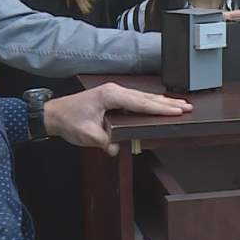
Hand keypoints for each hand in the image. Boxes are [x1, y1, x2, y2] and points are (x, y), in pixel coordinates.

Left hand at [44, 82, 191, 154]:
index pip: (141, 103)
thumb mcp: (87, 135)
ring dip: (161, 102)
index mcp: (111, 96)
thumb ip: (105, 141)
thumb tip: (118, 148)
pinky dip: (150, 103)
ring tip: (179, 105)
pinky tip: (159, 105)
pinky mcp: (112, 98)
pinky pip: (136, 100)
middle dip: (168, 103)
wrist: (53, 114)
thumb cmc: (68, 120)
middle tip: (186, 106)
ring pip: (143, 97)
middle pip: (147, 97)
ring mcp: (114, 93)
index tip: (177, 111)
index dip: (161, 108)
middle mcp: (114, 91)